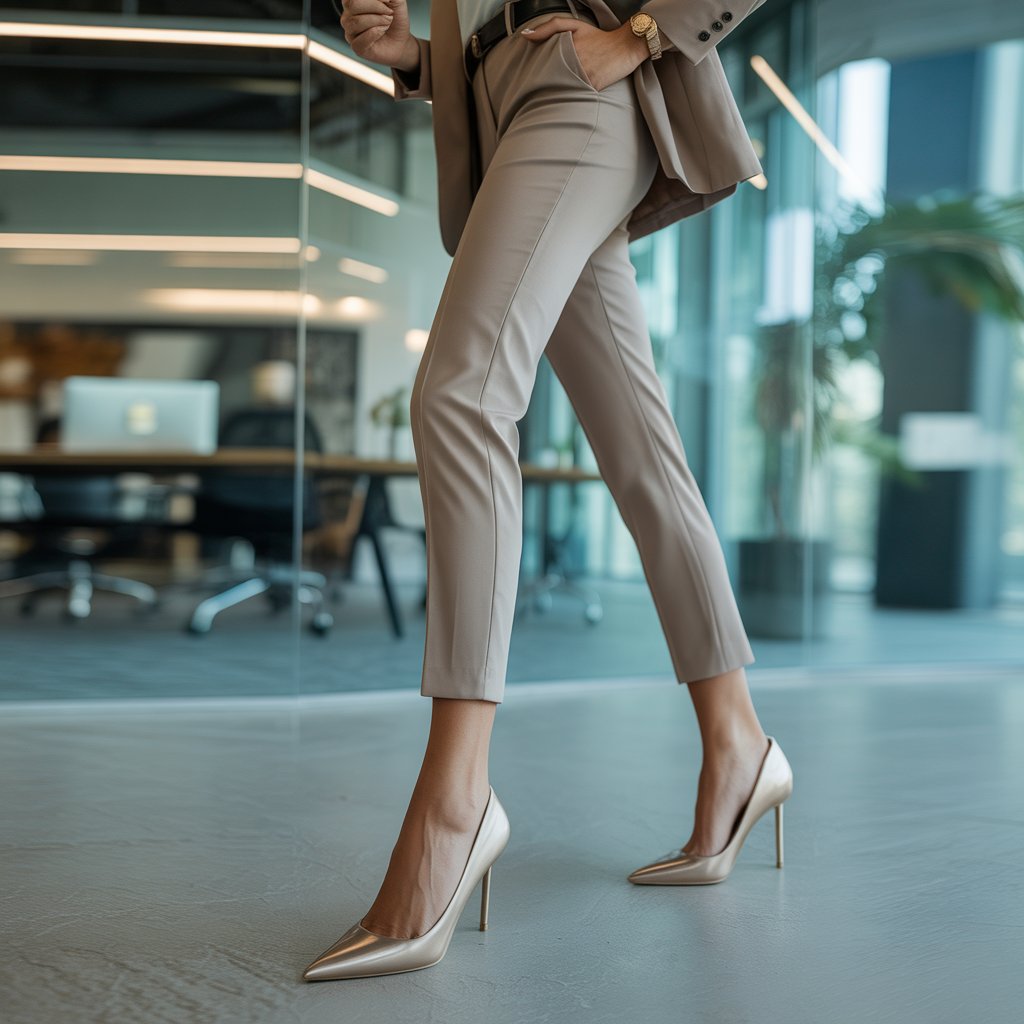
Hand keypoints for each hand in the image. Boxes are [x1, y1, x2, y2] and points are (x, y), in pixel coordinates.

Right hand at [337, 0, 411, 67]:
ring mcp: (350, 32)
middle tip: (389, 13)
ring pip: (357, 22)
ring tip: (387, 23)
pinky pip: (361, 39)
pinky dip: (376, 33)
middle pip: (353, 5)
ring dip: (378, 21)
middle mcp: (347, 16)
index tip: (388, 0)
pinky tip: (382, 32)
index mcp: (352, 1)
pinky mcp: (356, 47)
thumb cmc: (395, 18)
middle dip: (376, 7)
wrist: (401, 40)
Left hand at [520, 19, 649, 91]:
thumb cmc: (599, 37)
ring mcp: (583, 72)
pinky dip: (570, 96)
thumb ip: (549, 27)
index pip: (542, 61)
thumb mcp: (575, 25)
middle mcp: (573, 58)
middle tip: (538, 90)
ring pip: (561, 87)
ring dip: (555, 92)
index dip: (535, 71)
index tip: (532, 77)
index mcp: (565, 45)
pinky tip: (566, 98)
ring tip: (550, 96)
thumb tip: (525, 35)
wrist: (626, 46)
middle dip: (543, 83)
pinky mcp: (592, 84)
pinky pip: (576, 93)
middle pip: (549, 76)